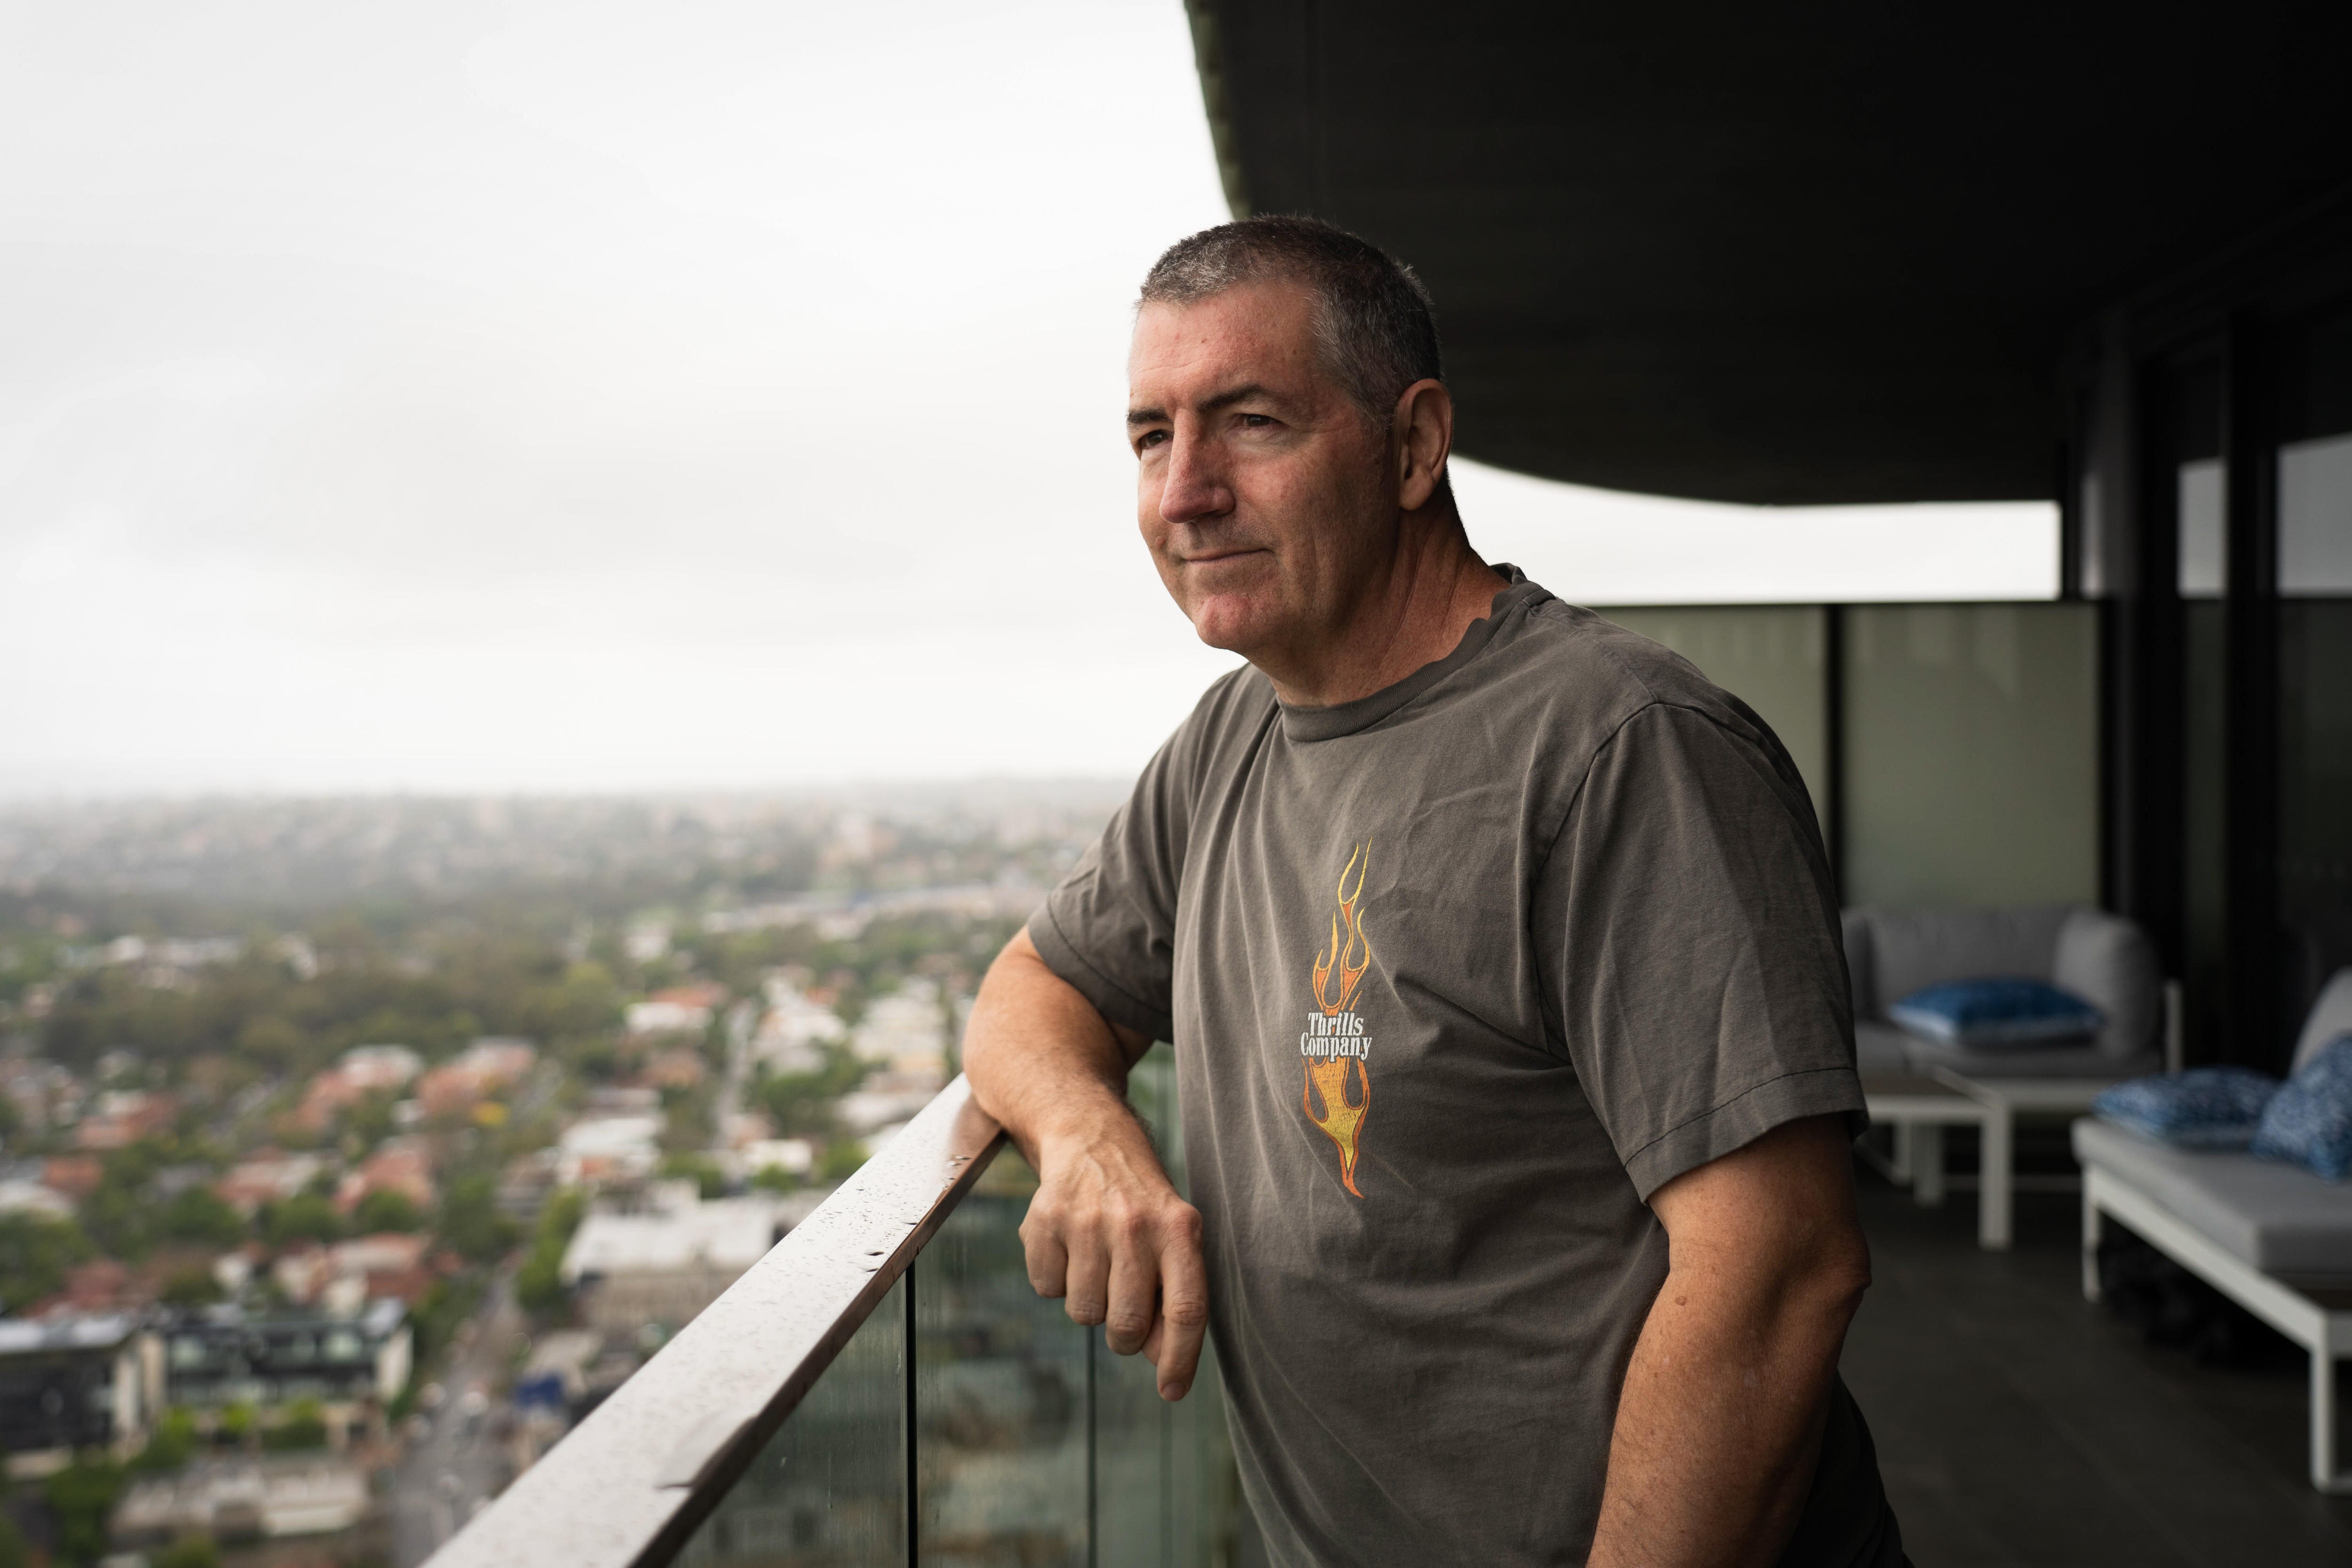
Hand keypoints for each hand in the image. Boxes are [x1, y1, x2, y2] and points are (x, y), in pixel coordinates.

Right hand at [1018, 1122, 1208, 1400]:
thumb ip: (1175, 1297)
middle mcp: (1135, 1224)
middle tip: (1122, 1309)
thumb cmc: (1141, 1206)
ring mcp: (1086, 1220)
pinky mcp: (1044, 1219)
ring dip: (1089, 1304)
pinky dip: (1055, 1279)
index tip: (1172, 1392)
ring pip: (1083, 1314)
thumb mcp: (1174, 1239)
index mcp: (1180, 1230)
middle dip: (1124, 1336)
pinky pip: (1045, 1288)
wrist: (1092, 1140)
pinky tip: (1069, 1247)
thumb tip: (1163, 1362)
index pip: (1186, 1310)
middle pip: (1127, 1325)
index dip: (1180, 1359)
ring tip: (1096, 1264)